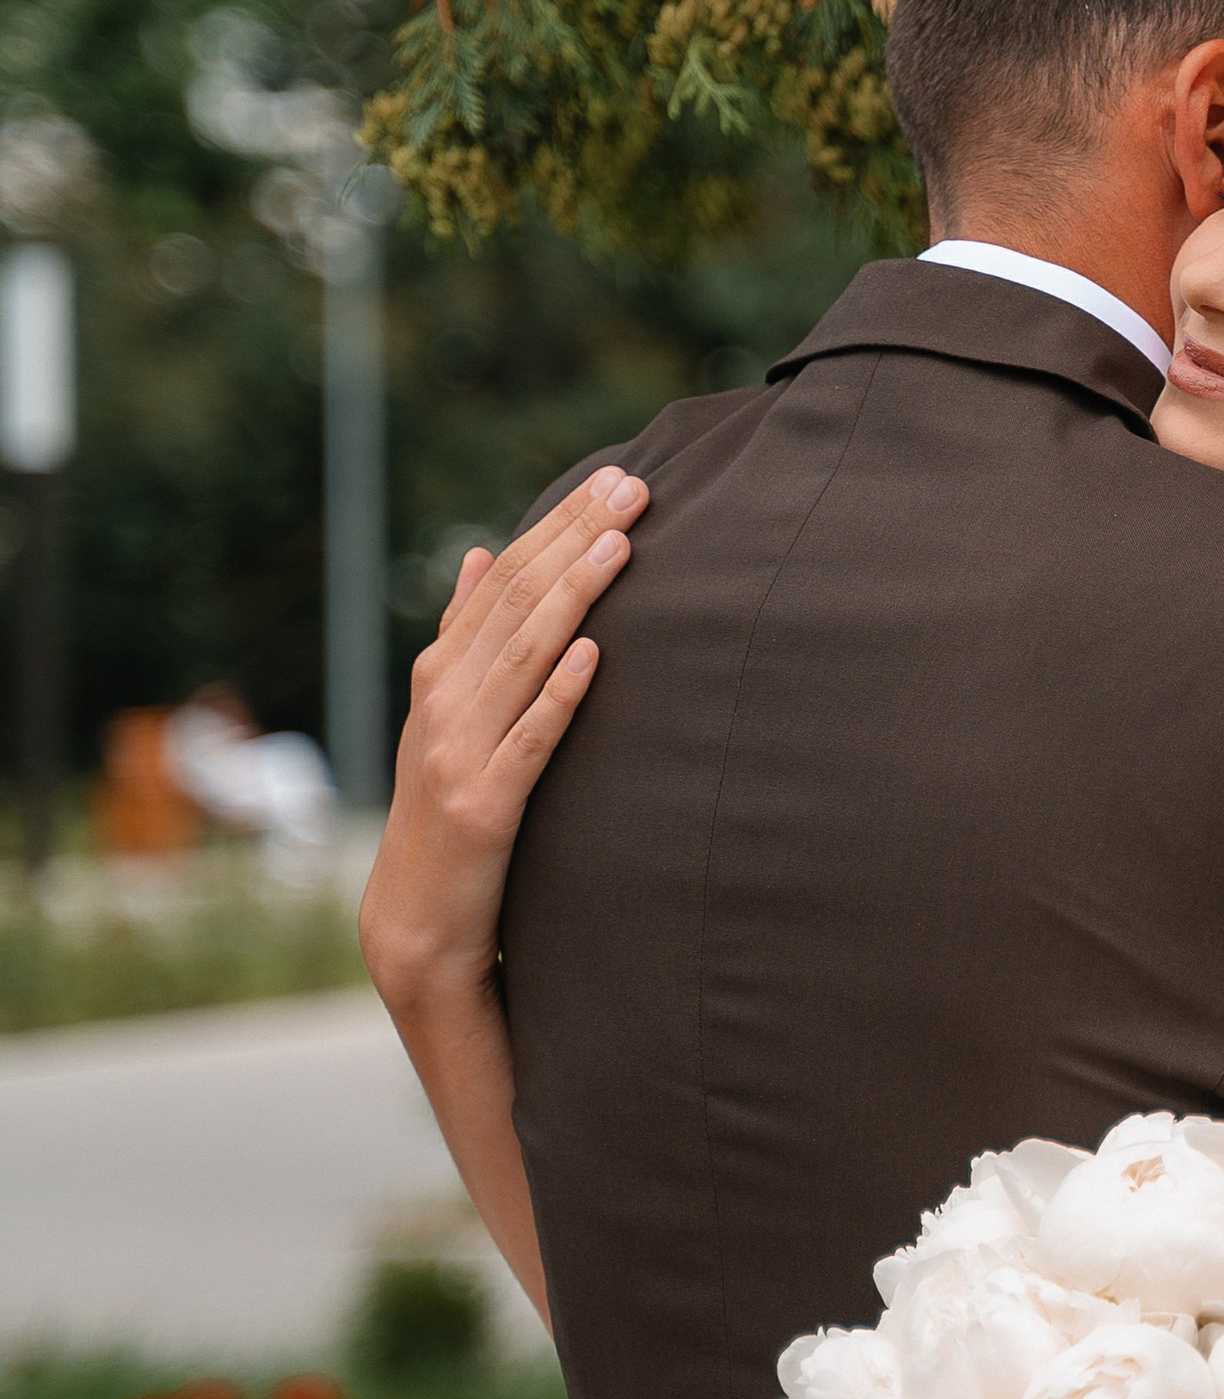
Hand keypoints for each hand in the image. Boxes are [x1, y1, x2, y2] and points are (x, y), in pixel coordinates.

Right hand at [360, 467, 648, 1019]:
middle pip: (516, 601)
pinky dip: (560, 697)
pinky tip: (595, 656)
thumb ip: (464, 637)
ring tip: (623, 545)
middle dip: (576, 538)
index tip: (610, 478)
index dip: (556, 524)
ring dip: (574, 597)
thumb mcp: (448, 717)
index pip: (503, 578)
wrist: (415, 920)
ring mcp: (460, 754)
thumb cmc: (447, 811)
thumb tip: (474, 552)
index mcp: (442, 674)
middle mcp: (445, 702)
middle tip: (634, 487)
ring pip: (524, 659)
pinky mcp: (483, 808)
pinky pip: (529, 743)